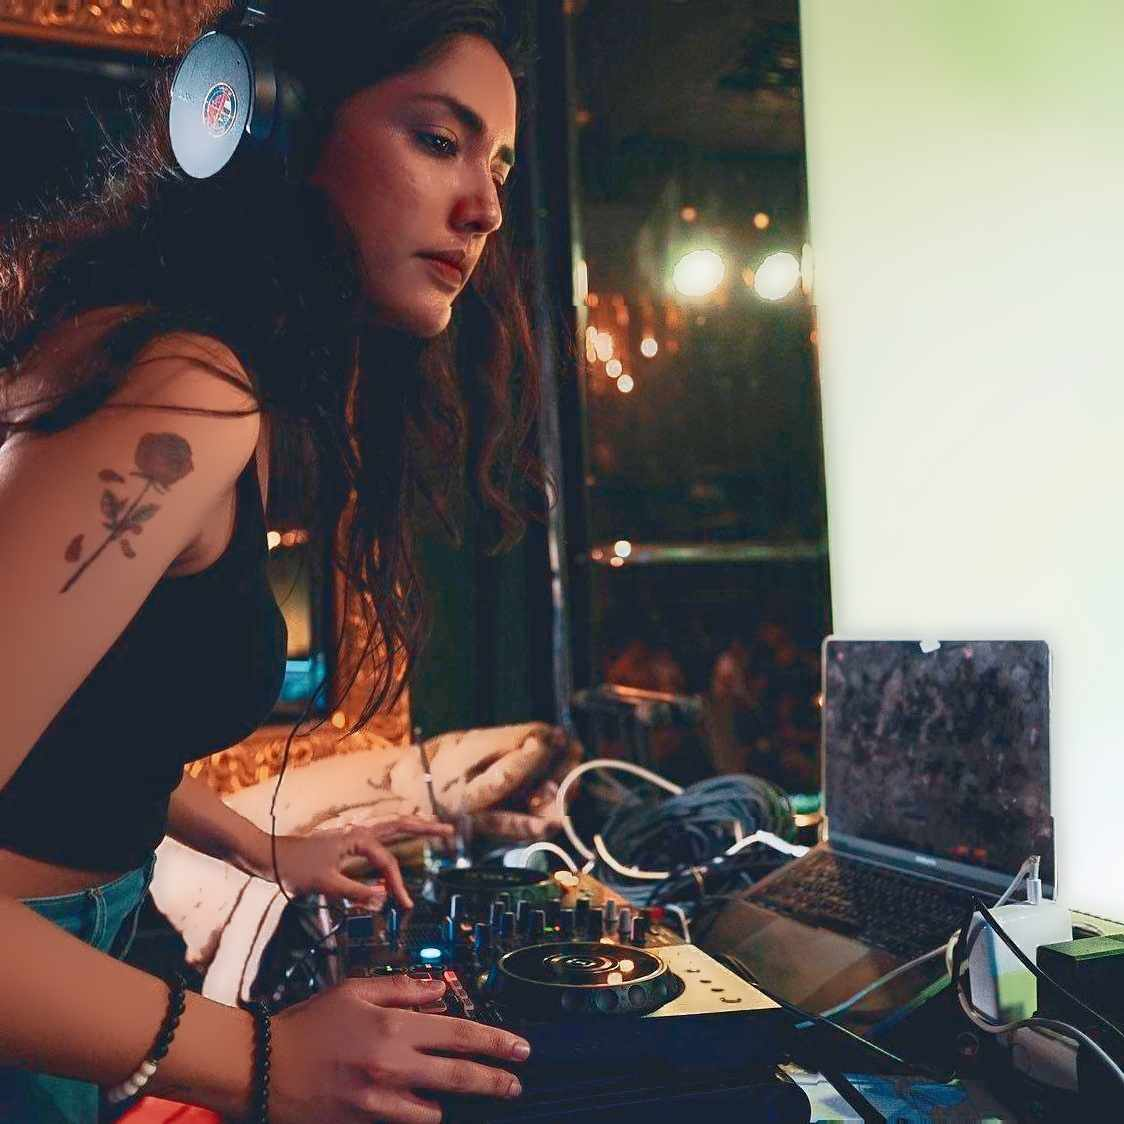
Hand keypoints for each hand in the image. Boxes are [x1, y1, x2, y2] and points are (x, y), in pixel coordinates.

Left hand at [267, 816, 453, 908]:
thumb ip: (356, 892)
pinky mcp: (347, 846)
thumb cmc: (294, 868)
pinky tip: (400, 847)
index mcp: (357, 839)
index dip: (397, 885)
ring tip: (434, 830)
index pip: (387, 863)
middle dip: (425, 828)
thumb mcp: (324, 884)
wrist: (267, 856)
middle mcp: (358, 833)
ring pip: (390, 830)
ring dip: (413, 830)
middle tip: (450, 831)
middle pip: (400, 826)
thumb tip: (384, 898)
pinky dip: (393, 845)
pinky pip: (377, 844)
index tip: (403, 906)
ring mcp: (353, 838)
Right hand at [269, 974, 529, 1122]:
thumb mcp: (355, 990)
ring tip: (453, 1089)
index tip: (520, 1047)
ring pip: (436, 1108)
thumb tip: (440, 991)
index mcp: (393, 1026)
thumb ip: (402, 989)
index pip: (459, 1033)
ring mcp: (378, 1100)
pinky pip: (406, 1122)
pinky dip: (418, 1113)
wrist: (263, 1066)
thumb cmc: (310, 1023)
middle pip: (459, 1075)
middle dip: (495, 1079)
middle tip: (517, 1080)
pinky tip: (420, 1104)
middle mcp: (391, 1064)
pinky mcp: (364, 1122)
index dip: (495, 1041)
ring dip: (448, 1098)